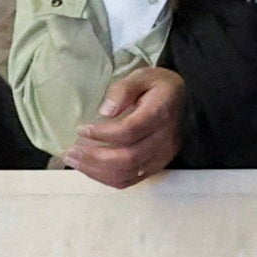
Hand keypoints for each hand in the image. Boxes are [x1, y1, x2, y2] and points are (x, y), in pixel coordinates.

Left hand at [64, 62, 189, 189]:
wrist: (185, 102)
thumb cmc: (159, 87)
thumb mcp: (142, 76)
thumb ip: (124, 90)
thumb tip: (105, 111)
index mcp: (161, 114)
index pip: (130, 131)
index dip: (102, 134)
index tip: (81, 129)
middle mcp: (164, 140)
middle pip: (127, 158)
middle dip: (94, 158)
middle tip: (70, 151)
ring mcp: (161, 157)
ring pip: (126, 174)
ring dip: (96, 171)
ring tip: (74, 160)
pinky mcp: (156, 167)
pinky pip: (129, 180)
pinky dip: (106, 178)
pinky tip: (89, 168)